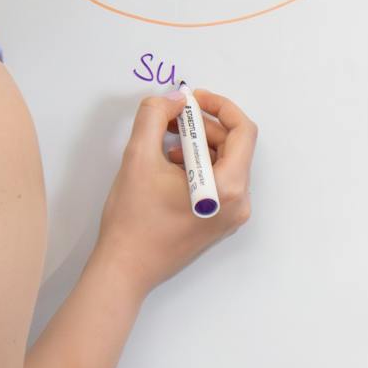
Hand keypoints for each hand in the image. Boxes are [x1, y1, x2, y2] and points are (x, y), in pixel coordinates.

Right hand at [93, 86, 257, 297]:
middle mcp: (238, 203)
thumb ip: (154, 116)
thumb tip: (172, 99)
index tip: (193, 99)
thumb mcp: (138, 156)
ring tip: (166, 143)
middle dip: (203, 125)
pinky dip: (197, 165)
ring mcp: (230, 216)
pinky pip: (217, 181)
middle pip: (234, 146)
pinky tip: (169, 165)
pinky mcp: (218, 222)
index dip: (219, 106)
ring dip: (198, 145)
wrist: (125, 268)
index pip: (243, 131)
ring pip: (224, 163)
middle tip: (172, 117)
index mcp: (228, 188)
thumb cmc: (132, 221)